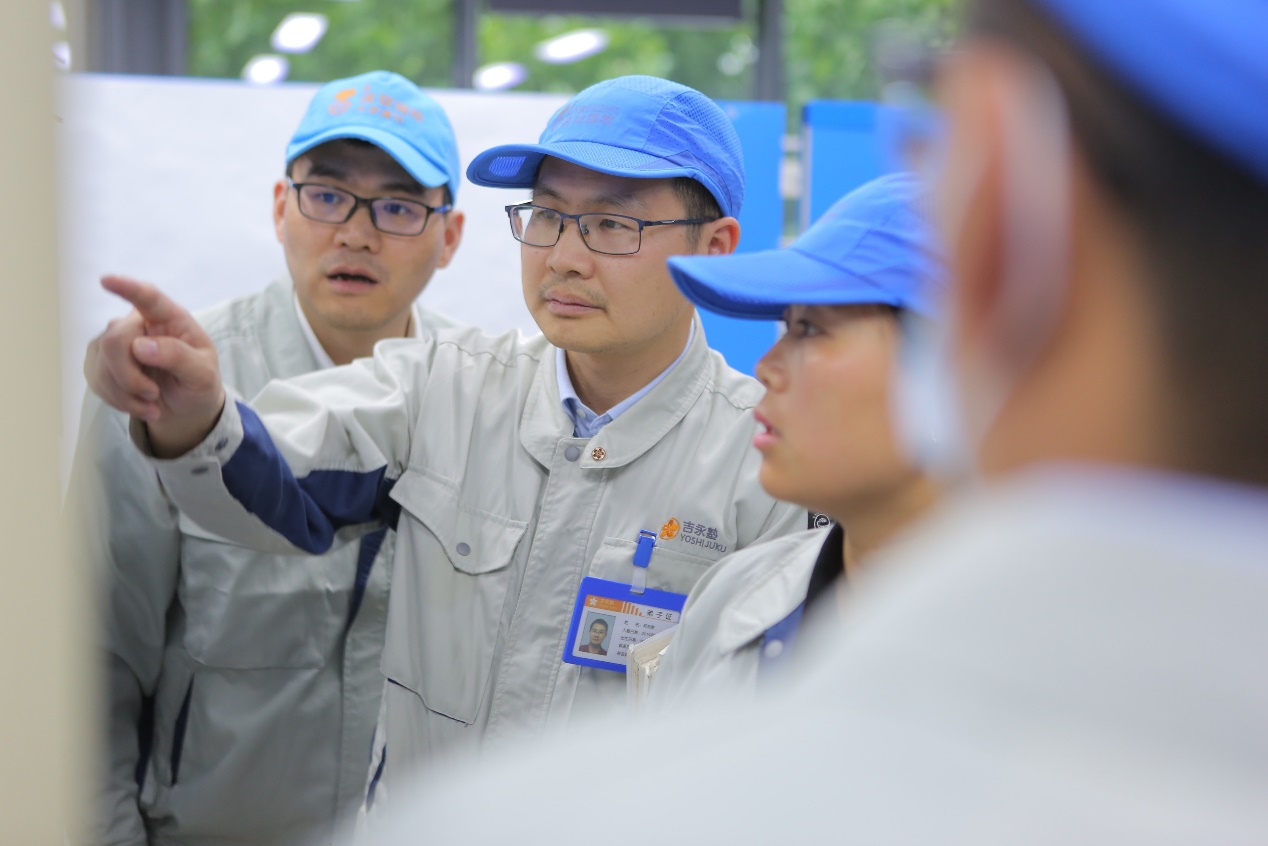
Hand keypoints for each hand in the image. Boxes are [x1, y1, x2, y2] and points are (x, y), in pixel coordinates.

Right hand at [84, 275, 225, 456]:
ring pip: (102, 363)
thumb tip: (140, 346)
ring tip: (153, 402)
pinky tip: (138, 404)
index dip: (128, 288)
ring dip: (127, 393)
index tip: (107, 281)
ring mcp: (115, 341)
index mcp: (170, 319)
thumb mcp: (202, 374)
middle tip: (153, 393)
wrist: (185, 406)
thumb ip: (178, 357)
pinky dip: (118, 400)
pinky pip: (97, 380)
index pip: (148, 298)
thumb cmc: (198, 382)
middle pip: (115, 341)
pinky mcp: (100, 361)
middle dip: (130, 376)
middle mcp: (139, 324)